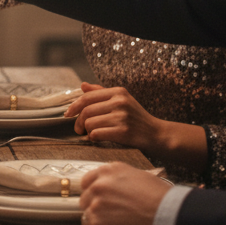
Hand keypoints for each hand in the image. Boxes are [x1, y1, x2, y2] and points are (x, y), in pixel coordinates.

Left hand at [66, 83, 208, 171]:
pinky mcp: (123, 131)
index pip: (87, 97)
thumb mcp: (122, 100)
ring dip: (87, 131)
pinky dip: (93, 138)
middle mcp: (120, 102)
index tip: (68, 114)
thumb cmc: (136, 118)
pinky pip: (96, 134)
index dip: (74, 106)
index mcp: (118, 92)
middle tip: (78, 129)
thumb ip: (102, 92)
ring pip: (89, 123)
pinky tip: (98, 139)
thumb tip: (83, 85)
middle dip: (78, 122)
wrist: (157, 134)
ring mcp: (122, 116)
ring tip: (92, 134)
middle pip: (86, 111)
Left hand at [79, 163, 169, 224]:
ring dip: (100, 222)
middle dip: (96, 207)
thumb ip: (119, 180)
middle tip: (112, 216)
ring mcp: (95, 206)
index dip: (94, 192)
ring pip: (88, 217)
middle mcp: (98, 186)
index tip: (100, 200)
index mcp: (108, 171)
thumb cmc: (161, 197)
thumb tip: (112, 188)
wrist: (169, 216)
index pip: (87, 181)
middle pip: (85, 199)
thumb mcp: (139, 176)